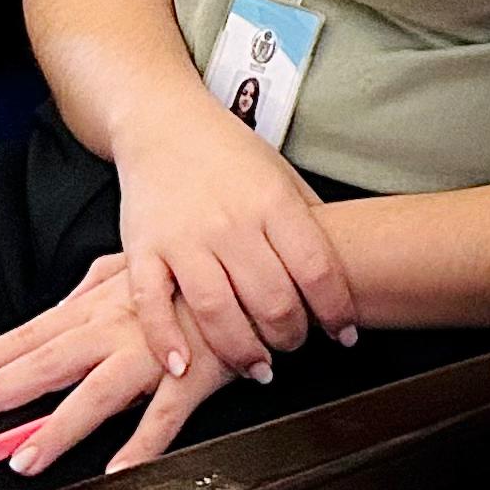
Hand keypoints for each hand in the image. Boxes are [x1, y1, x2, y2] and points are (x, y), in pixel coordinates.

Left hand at [0, 253, 226, 474]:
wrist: (264, 262)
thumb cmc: (199, 266)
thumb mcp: (136, 265)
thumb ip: (94, 288)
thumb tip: (58, 308)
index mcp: (100, 305)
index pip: (26, 334)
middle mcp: (118, 327)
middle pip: (45, 362)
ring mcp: (155, 352)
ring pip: (96, 393)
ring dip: (57, 427)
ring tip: (22, 457)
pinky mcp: (195, 374)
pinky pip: (165, 415)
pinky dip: (143, 444)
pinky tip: (118, 471)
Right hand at [105, 93, 362, 394]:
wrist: (163, 122)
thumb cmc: (227, 152)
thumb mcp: (282, 174)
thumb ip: (309, 219)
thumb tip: (344, 270)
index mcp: (273, 202)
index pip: (317, 270)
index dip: (337, 311)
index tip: (345, 334)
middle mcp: (230, 222)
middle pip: (272, 300)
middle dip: (291, 337)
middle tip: (294, 345)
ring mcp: (184, 238)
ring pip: (218, 312)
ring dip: (243, 352)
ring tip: (257, 366)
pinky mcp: (144, 249)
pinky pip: (153, 305)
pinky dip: (166, 342)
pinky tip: (183, 367)